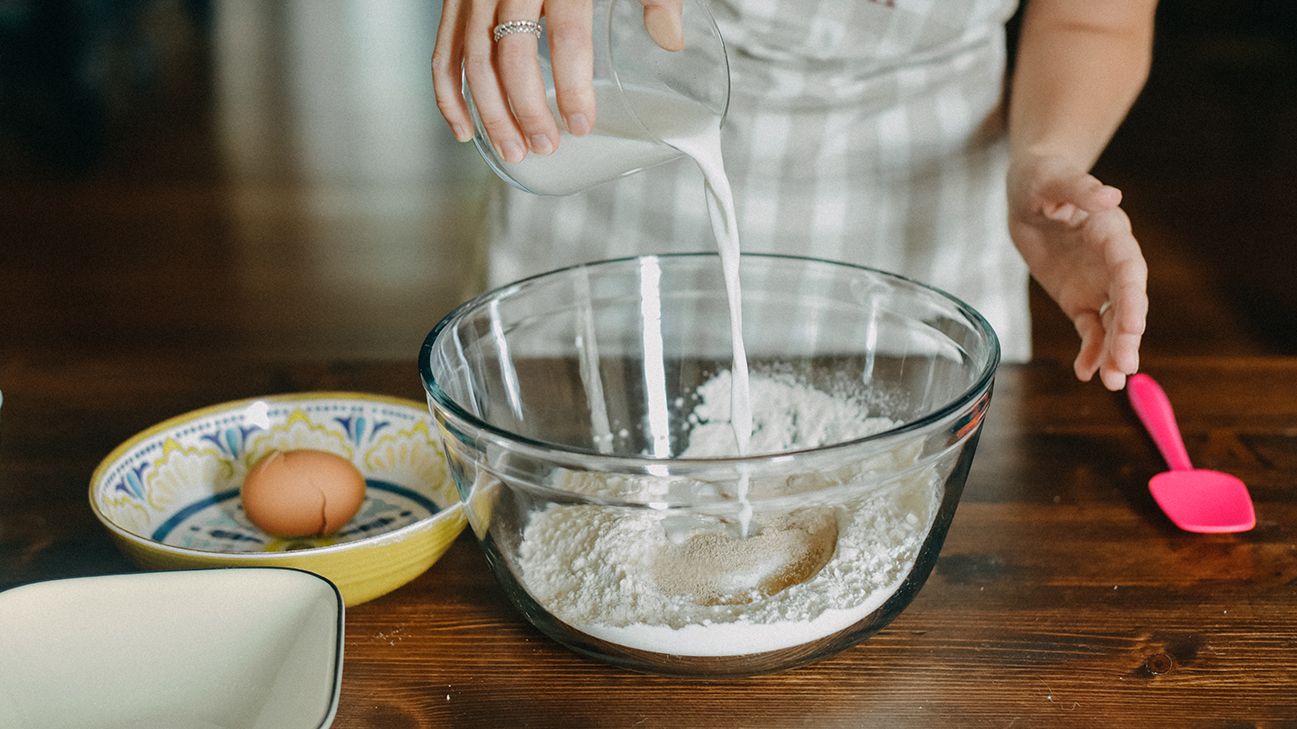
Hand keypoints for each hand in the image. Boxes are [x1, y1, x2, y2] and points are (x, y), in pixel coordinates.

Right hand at [431, 0, 683, 162]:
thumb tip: (669, 41)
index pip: (565, 35)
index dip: (571, 86)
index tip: (580, 124)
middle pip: (512, 54)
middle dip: (527, 109)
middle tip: (545, 145)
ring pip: (474, 58)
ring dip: (490, 112)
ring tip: (514, 150)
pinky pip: (443, 49)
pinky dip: (449, 94)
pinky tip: (467, 131)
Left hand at [1007, 154, 1147, 390]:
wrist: (1028, 193)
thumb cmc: (1043, 178)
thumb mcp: (1054, 178)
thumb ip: (1080, 189)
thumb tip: (1110, 196)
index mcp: (1111, 233)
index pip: (1128, 269)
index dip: (1132, 297)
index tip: (1134, 325)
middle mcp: (1112, 262)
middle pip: (1126, 303)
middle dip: (1127, 335)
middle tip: (1125, 367)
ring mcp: (1097, 284)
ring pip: (1113, 323)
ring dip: (1114, 351)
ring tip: (1113, 381)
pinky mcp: (1078, 298)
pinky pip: (1089, 329)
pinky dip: (1090, 351)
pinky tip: (1087, 374)